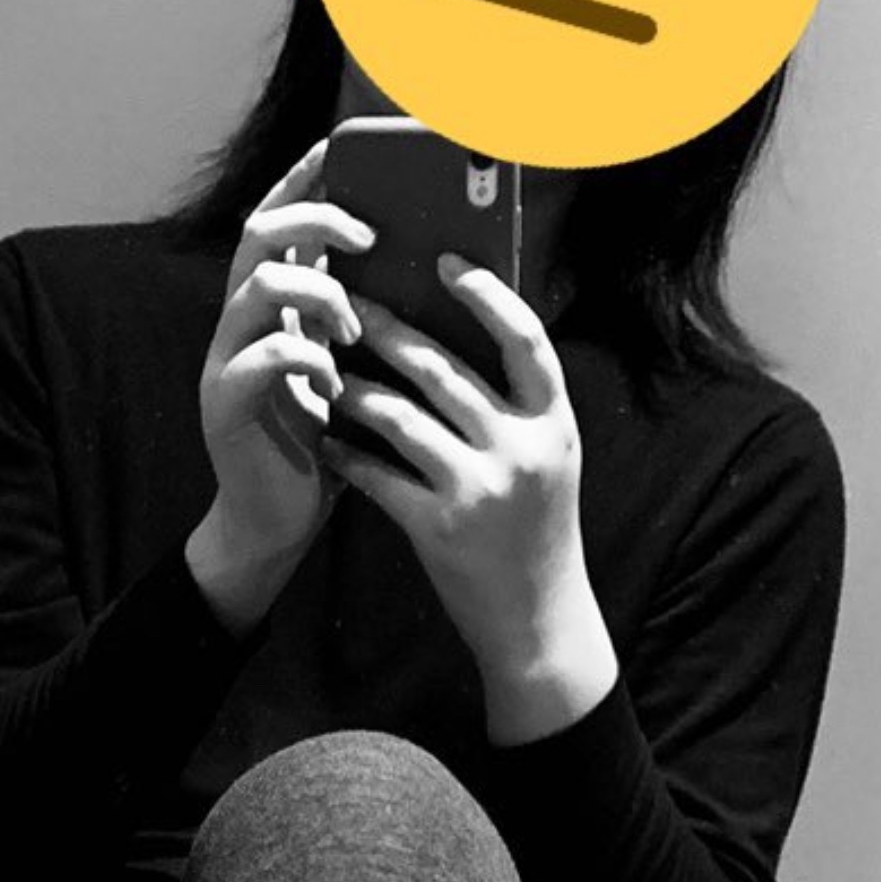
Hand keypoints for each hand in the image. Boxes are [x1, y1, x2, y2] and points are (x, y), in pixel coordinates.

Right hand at [187, 140, 375, 633]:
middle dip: (315, 219)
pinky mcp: (224, 405)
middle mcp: (239, 322)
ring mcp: (225, 360)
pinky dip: (305, 359)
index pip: (277, 220)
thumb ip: (365, 314)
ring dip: (318, 293)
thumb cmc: (325, 445)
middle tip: (367, 234)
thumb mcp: (352, 367)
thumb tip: (426, 260)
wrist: (276, 522)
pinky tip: (332, 381)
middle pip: (259, 234)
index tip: (340, 148)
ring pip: (257, 288)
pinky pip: (262, 358)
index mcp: (272, 307)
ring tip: (354, 326)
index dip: (303, 178)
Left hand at [317, 263, 618, 743]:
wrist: (538, 618)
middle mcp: (520, 447)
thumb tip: (470, 341)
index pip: (525, 338)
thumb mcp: (548, 459)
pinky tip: (327, 440)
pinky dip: (349, 455)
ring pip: (402, 417)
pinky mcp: (439, 527)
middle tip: (353, 304)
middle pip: (444, 370)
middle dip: (391, 332)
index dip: (486, 295)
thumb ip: (517, 407)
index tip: (446, 263)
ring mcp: (479, 487)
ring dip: (357, 391)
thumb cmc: (537, 531)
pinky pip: (378, 476)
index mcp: (552, 422)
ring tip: (328, 371)